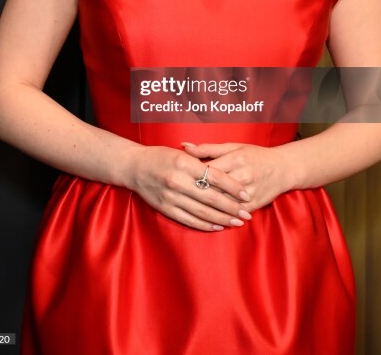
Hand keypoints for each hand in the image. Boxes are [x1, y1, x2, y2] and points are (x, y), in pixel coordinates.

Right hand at [126, 144, 252, 231]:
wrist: (134, 167)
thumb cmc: (160, 156)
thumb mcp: (182, 154)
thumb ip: (202, 162)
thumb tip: (226, 175)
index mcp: (184, 163)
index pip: (215, 176)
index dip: (232, 187)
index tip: (245, 195)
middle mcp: (178, 180)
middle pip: (211, 197)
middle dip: (231, 207)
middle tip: (246, 214)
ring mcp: (171, 196)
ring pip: (202, 211)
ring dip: (221, 218)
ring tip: (236, 222)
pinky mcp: (165, 208)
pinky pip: (189, 219)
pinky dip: (205, 224)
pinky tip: (217, 226)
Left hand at [181, 142, 285, 211]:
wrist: (283, 168)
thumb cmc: (254, 155)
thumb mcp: (233, 147)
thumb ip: (207, 148)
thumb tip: (183, 145)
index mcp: (236, 158)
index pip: (208, 169)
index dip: (192, 175)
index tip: (179, 178)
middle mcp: (243, 175)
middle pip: (214, 187)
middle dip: (195, 192)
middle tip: (179, 195)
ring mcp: (249, 191)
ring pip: (222, 203)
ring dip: (206, 207)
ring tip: (188, 208)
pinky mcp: (254, 204)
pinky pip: (233, 213)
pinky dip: (221, 216)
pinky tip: (208, 219)